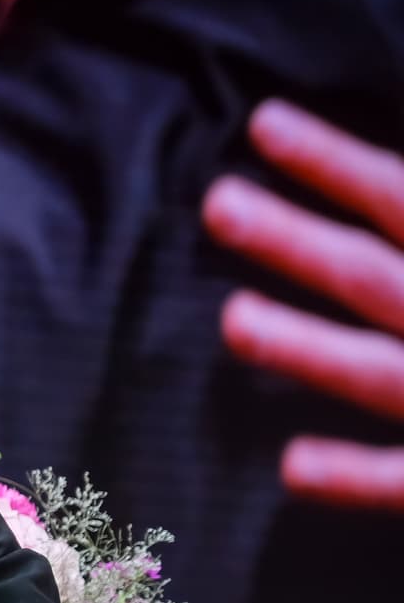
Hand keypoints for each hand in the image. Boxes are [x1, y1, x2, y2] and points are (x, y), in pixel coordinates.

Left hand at [203, 99, 403, 511]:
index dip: (337, 164)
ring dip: (312, 349)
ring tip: (231, 320)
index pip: (403, 198)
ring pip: (387, 374)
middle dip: (298, 243)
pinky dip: (361, 478)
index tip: (264, 125)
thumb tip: (391, 185)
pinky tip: (294, 466)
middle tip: (217, 204)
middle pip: (378, 276)